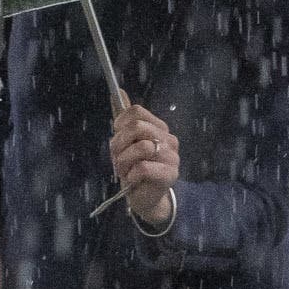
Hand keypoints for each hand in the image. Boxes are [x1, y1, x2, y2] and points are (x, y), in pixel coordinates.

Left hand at [108, 100, 182, 232]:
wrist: (146, 198)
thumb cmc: (135, 169)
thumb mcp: (126, 142)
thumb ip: (124, 118)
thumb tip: (118, 90)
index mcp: (158, 128)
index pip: (137, 111)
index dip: (120, 124)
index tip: (117, 138)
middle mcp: (168, 140)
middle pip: (138, 127)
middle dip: (119, 143)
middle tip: (117, 158)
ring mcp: (172, 157)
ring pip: (141, 147)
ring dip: (124, 161)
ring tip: (123, 171)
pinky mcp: (170, 174)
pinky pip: (144, 168)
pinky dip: (132, 174)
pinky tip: (132, 180)